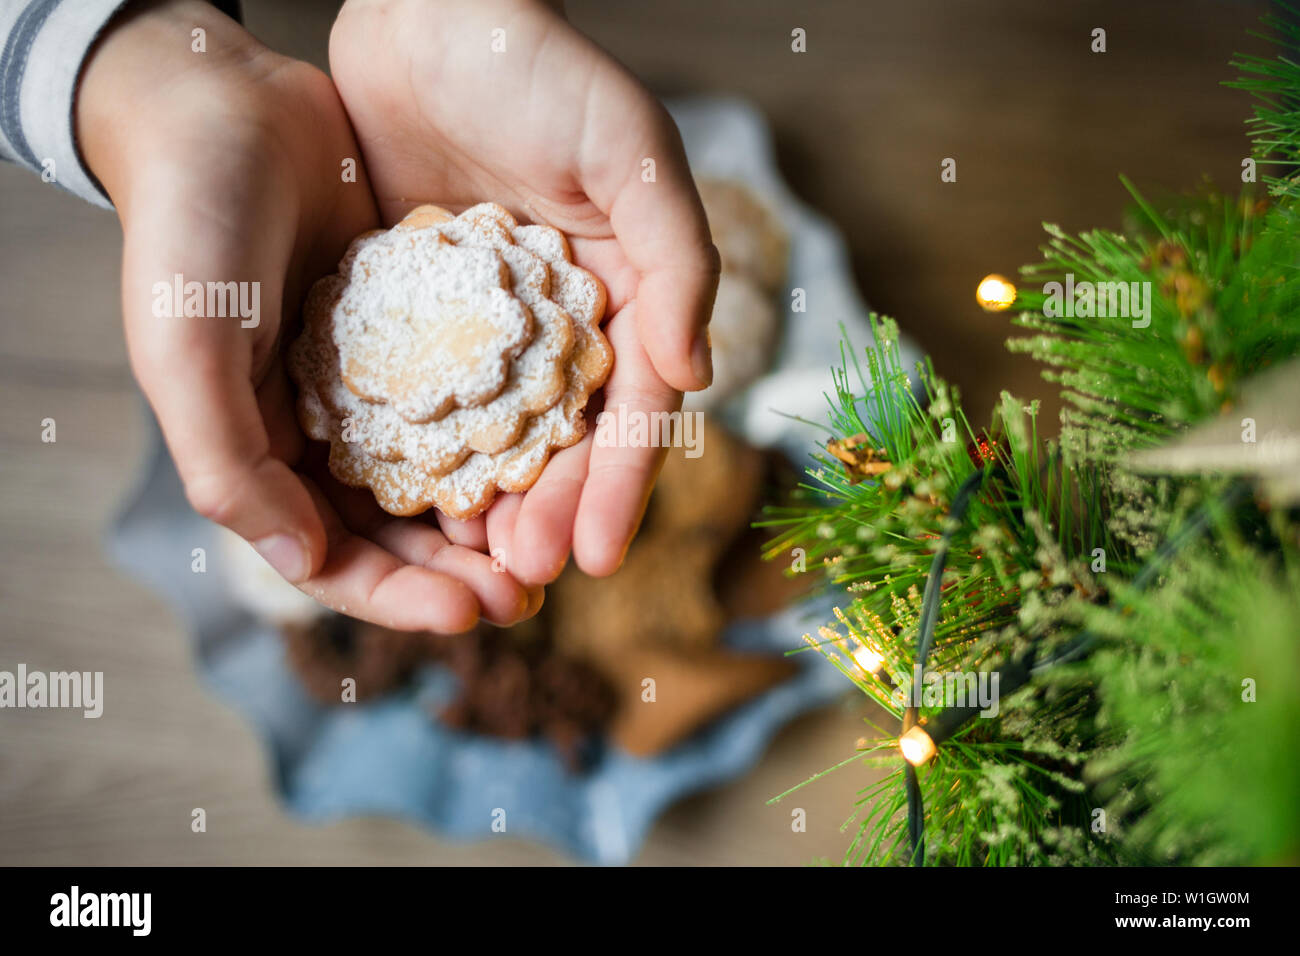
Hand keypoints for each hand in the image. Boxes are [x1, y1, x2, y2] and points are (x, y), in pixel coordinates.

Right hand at [78, 0, 537, 630]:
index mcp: (264, 455)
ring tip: (555, 538)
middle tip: (531, 595)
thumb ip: (230, 464)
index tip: (470, 612)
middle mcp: (325, 434)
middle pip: (403, 533)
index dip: (398, 597)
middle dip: (463, 572)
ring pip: (448, 475)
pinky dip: (509, 431)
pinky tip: (557, 448)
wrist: (224, 108)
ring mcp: (379, 386)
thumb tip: (301, 561)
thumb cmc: (188, 231)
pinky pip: (477, 398)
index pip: (334, 559)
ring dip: (496, 516)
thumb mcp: (187, 352)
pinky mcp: (425, 332)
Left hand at [329, 0, 719, 583]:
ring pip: (494, 436)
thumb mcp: (631, 152)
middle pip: (564, 442)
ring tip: (466, 567)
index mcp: (627, 297)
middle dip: (550, 513)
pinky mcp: (417, 314)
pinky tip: (403, 502)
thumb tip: (694, 376)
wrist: (428, 9)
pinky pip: (420, 398)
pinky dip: (419, 453)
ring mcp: (488, 327)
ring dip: (486, 504)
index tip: (598, 558)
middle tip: (521, 576)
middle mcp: (564, 325)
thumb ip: (676, 260)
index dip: (620, 486)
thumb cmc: (543, 71)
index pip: (635, 411)